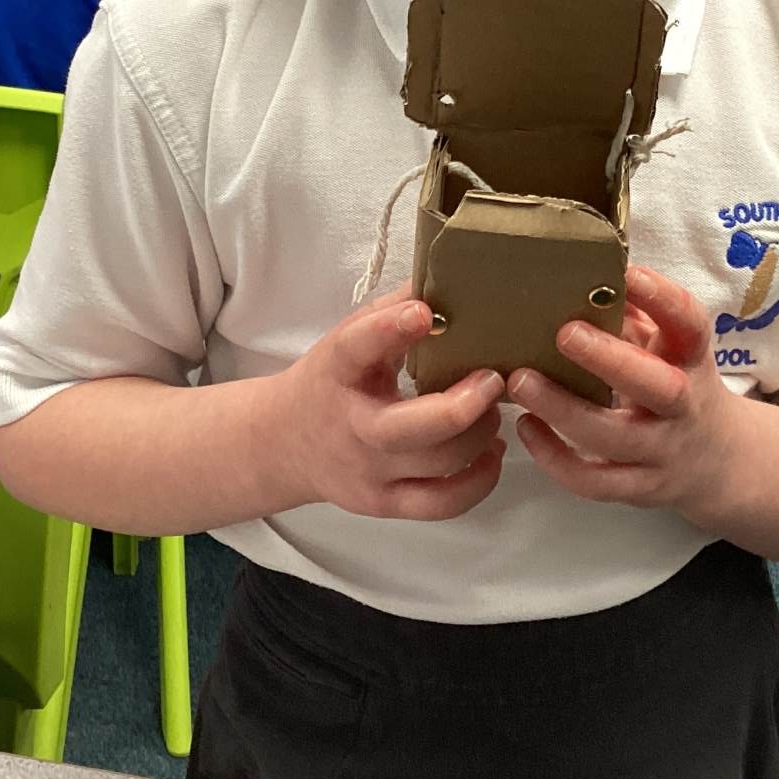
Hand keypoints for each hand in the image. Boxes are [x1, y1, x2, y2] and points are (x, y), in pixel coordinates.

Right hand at [274, 288, 507, 520]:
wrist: (284, 444)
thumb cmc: (332, 380)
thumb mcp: (349, 337)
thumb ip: (395, 309)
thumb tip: (452, 274)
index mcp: (337, 371)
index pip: (355, 348)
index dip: (390, 330)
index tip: (424, 312)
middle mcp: (351, 426)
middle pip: (407, 429)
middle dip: (461, 406)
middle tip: (493, 379)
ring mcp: (368, 472)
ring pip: (437, 464)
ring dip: (480, 434)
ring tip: (493, 410)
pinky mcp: (385, 504)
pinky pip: (442, 503)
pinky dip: (480, 480)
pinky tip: (491, 451)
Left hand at [507, 266, 740, 515]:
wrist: (717, 461)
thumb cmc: (675, 383)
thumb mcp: (667, 345)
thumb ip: (634, 314)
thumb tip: (582, 274)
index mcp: (691, 359)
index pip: (690, 325)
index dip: (663, 299)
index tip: (629, 273)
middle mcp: (684, 406)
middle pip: (659, 388)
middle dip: (611, 361)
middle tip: (564, 333)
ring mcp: (663, 451)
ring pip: (616, 439)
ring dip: (565, 410)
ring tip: (522, 381)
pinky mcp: (640, 488)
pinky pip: (596, 483)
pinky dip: (557, 459)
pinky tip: (527, 428)